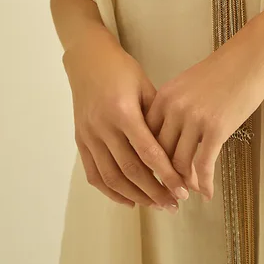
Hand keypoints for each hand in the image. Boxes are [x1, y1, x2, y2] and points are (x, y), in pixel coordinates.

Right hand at [62, 28, 190, 211]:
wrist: (87, 58)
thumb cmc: (121, 69)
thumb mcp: (145, 86)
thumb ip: (157, 118)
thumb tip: (179, 149)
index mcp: (123, 111)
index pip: (148, 152)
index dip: (166, 175)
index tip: (182, 190)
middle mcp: (103, 127)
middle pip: (130, 170)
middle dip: (154, 192)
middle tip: (173, 204)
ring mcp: (89, 136)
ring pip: (111, 177)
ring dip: (134, 196)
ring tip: (155, 204)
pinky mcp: (80, 140)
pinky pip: (94, 174)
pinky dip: (110, 191)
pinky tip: (128, 200)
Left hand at [143, 22, 263, 199]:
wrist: (251, 56)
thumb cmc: (222, 71)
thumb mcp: (187, 85)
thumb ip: (173, 109)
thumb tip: (167, 139)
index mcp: (163, 96)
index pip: (145, 137)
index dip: (148, 159)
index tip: (152, 174)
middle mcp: (174, 108)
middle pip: (159, 153)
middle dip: (163, 176)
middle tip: (168, 191)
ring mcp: (194, 119)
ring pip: (180, 163)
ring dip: (183, 183)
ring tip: (188, 193)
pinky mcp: (216, 128)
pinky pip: (204, 165)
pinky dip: (204, 183)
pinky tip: (207, 193)